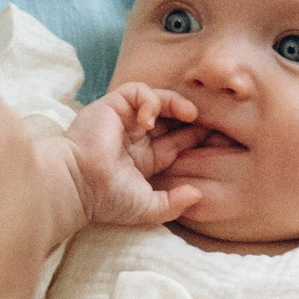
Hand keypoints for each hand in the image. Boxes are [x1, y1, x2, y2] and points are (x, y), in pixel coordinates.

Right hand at [65, 80, 203, 229]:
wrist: (78, 185)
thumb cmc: (106, 199)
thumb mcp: (147, 207)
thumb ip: (174, 203)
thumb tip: (199, 194)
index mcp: (145, 160)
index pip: (177, 142)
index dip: (197, 138)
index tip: (220, 140)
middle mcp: (136, 138)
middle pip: (172, 119)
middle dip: (193, 118)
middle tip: (216, 121)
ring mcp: (124, 120)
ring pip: (158, 100)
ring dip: (176, 103)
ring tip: (190, 114)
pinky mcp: (112, 105)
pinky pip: (137, 91)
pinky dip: (150, 100)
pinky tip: (149, 121)